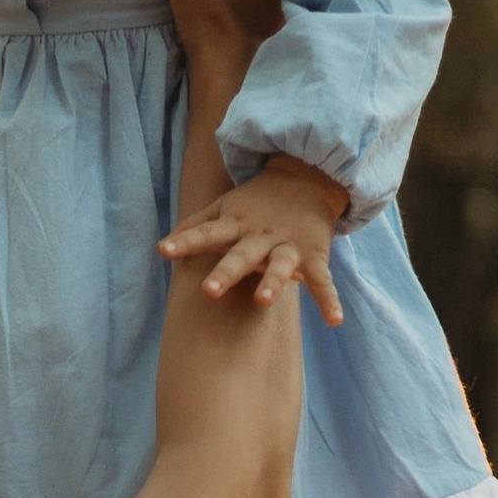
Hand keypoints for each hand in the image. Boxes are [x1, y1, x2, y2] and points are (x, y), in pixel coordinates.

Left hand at [162, 151, 348, 321]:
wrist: (308, 177)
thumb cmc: (257, 202)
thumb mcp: (225, 208)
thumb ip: (195, 226)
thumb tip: (162, 247)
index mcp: (235, 224)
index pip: (206, 233)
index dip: (186, 241)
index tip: (164, 250)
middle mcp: (260, 236)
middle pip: (240, 255)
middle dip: (226, 272)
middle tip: (208, 291)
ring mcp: (288, 246)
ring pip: (280, 266)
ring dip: (273, 282)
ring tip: (264, 301)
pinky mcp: (314, 255)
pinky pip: (322, 280)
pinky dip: (329, 299)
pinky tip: (334, 320)